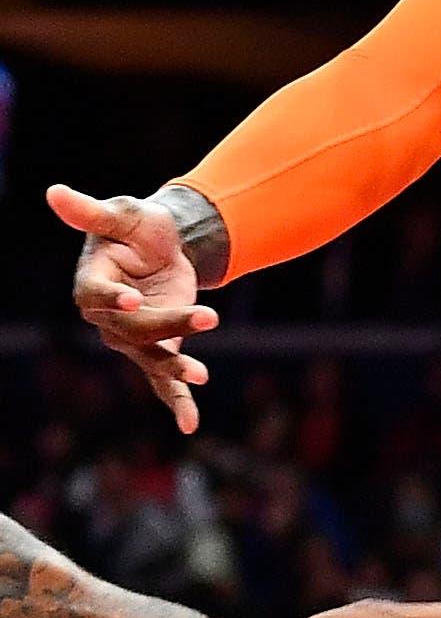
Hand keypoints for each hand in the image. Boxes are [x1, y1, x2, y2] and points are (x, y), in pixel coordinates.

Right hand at [48, 183, 218, 434]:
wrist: (167, 245)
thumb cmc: (139, 226)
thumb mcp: (122, 214)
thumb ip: (91, 211)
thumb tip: (54, 192)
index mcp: (91, 284)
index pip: (96, 297)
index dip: (114, 300)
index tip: (134, 301)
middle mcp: (107, 317)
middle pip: (133, 329)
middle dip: (170, 324)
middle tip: (211, 315)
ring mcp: (131, 338)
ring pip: (151, 355)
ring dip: (176, 366)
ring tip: (200, 375)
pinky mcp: (156, 348)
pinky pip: (161, 380)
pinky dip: (176, 402)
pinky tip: (189, 425)